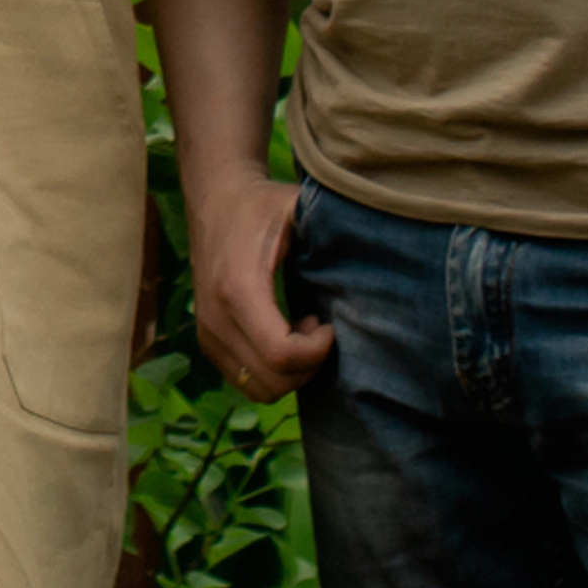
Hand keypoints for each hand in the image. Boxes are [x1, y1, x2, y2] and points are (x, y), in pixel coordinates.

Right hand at [188, 164, 334, 401]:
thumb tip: (381, 246)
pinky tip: (282, 335)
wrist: (214, 198)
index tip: (329, 326)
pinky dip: (271, 371)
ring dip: (290, 372)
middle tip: (319, 328)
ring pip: (259, 388)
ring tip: (301, 332)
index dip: (317, 352)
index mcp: (237, 286)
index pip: (281, 354)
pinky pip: (245, 380)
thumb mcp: (296, 206)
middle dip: (308, 365)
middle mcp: (215, 316)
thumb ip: (331, 227)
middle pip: (273, 380)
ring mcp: (207, 331)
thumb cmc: (262, 205)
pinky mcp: (206, 340)